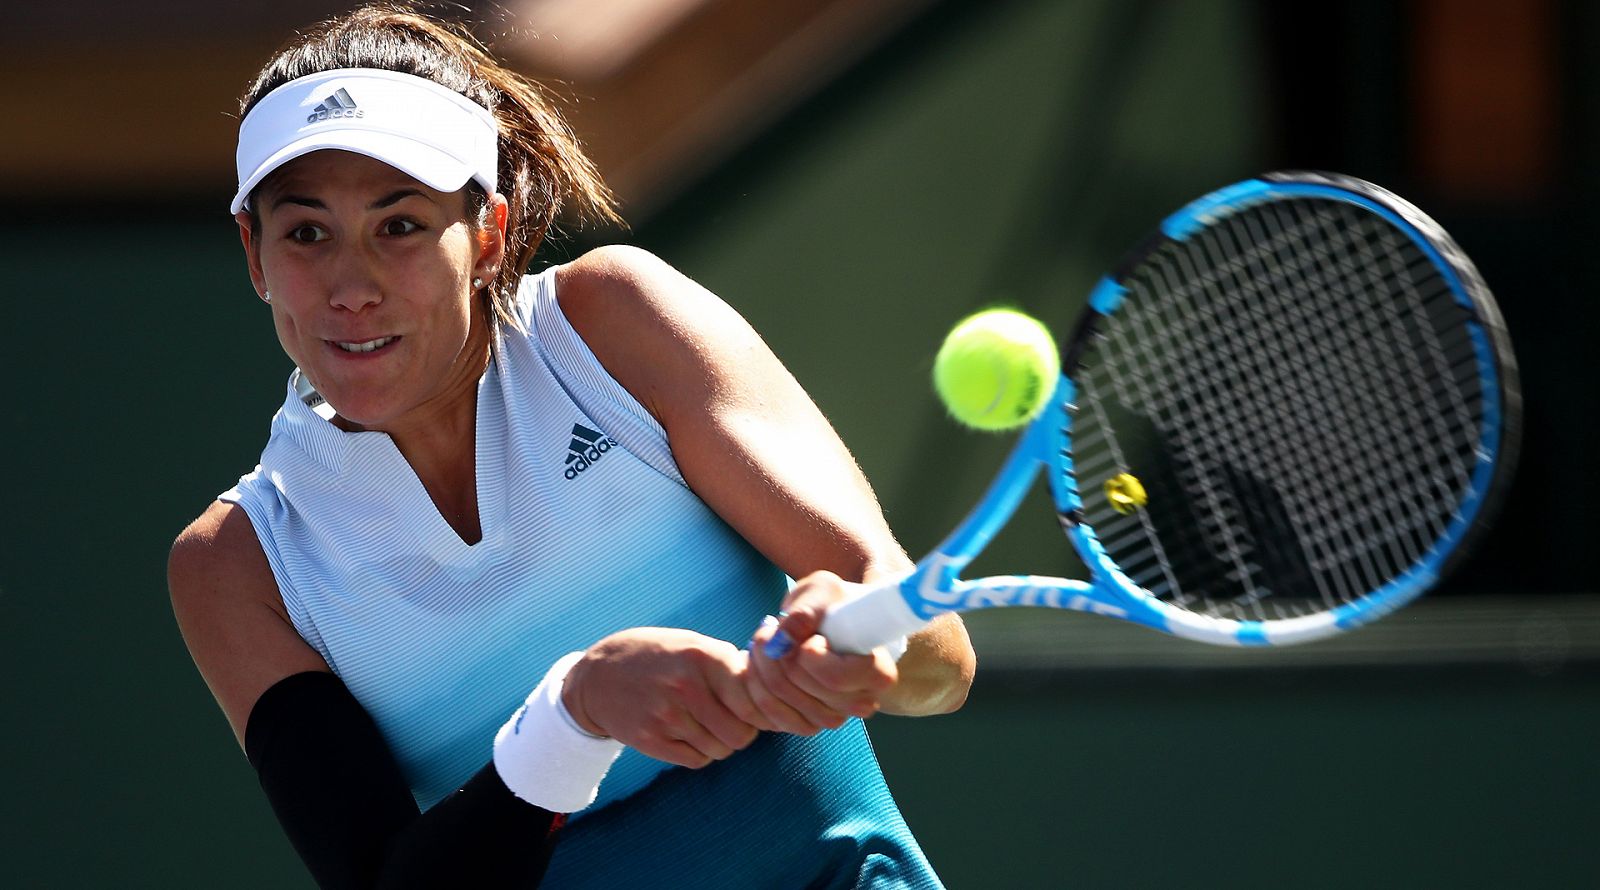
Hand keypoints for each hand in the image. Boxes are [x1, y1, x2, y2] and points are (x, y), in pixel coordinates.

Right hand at [561, 628, 767, 767]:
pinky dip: (700, 753)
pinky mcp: (650, 740)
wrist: (597, 676)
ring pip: (720, 750)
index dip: (760, 710)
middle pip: (741, 733)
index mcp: (702, 656)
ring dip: (720, 743)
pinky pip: (696, 760)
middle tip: (732, 722)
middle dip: (743, 732)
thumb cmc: (656, 657)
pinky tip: (689, 735)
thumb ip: (728, 661)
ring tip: (707, 726)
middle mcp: (686, 686)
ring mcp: (667, 716)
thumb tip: (770, 684)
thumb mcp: (690, 643)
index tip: (753, 709)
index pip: (754, 700)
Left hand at [744, 570, 897, 734]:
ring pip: (779, 699)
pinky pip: (769, 715)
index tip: (811, 636)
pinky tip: (758, 663)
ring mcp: (834, 717)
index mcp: (878, 673)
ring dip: (760, 665)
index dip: (809, 654)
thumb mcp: (824, 591)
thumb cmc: (835, 604)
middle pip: (799, 687)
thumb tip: (782, 639)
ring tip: (766, 639)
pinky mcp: (808, 724)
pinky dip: (754, 685)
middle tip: (771, 627)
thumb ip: (806, 611)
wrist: (831, 622)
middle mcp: (859, 703)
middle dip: (774, 652)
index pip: (833, 677)